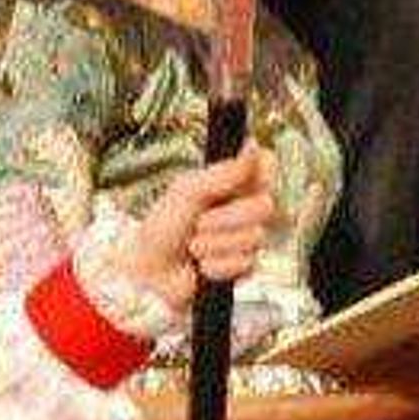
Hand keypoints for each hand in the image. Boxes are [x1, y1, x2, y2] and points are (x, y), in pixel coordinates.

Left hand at [125, 148, 275, 311]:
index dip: (261, 175)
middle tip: (199, 222)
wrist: (151, 272)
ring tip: (193, 247)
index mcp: (232, 182)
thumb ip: (224, 172)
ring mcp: (247, 238)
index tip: (239, 184)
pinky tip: (202, 266)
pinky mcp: (244, 266)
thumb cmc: (163, 228)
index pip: (268, 166)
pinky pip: (246, 264)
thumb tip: (253, 146)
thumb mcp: (187, 191)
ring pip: (255, 238)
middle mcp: (244, 207)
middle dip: (226, 219)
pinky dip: (217, 266)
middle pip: (266, 206)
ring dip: (216, 244)